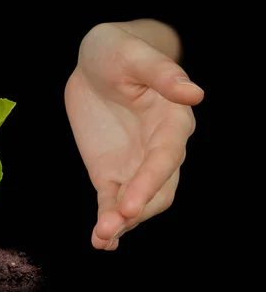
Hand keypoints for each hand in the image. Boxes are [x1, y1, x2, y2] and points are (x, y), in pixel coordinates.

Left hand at [64, 21, 203, 249]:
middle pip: (158, 189)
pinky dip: (109, 220)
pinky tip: (101, 240)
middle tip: (107, 229)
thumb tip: (194, 94)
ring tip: (101, 239)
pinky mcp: (112, 171)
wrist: (97, 62)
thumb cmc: (118, 51)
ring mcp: (135, 163)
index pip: (166, 157)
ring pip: (138, 201)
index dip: (150, 181)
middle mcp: (160, 147)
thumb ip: (161, 74)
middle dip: (136, 211)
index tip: (130, 205)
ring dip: (122, 223)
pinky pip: (113, 201)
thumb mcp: (133, 54)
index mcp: (172, 119)